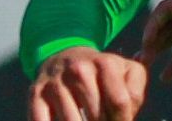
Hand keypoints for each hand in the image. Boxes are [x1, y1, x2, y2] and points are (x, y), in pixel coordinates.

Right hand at [28, 46, 146, 120]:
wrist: (66, 57)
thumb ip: (135, 93)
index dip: (123, 120)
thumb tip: (127, 114)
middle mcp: (79, 70)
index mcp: (105, 63)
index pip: (119, 102)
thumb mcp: (128, 73)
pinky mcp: (36, 94)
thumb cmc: (104, 73)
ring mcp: (56, 82)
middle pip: (96, 115)